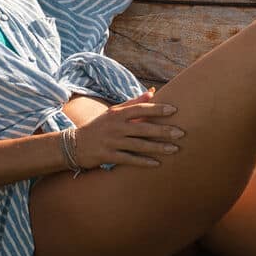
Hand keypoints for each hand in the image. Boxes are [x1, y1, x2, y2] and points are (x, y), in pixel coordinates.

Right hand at [69, 94, 183, 168]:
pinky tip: (157, 164)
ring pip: (139, 145)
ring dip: (158, 147)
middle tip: (181, 132)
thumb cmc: (99, 127)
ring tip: (175, 149)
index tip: (174, 110)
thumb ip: (133, 103)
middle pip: (143, 128)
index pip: (140, 109)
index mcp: (117, 113)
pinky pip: (130, 159)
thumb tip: (153, 92)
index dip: (157, 109)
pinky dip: (144, 162)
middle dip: (163, 130)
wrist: (74, 144)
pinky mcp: (109, 156)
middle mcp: (115, 127)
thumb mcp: (113, 112)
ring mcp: (112, 142)